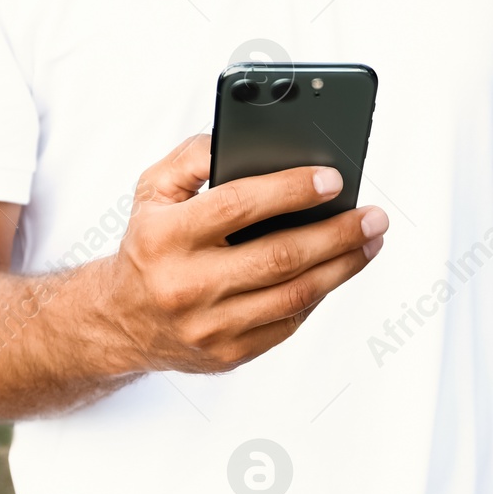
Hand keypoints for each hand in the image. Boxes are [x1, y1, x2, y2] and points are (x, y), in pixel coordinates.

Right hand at [105, 134, 387, 373]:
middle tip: (373, 215)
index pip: (239, 206)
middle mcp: (186, 285)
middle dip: (336, 233)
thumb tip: (243, 139)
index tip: (334, 179)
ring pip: (294, 295)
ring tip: (370, 241)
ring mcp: (209, 326)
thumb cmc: (149, 244)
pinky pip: (288, 322)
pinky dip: (319, 293)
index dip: (291, 191)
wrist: (120, 320)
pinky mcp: (229, 354)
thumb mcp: (153, 191)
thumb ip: (193, 156)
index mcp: (166, 236)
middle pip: (279, 256)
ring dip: (342, 266)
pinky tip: (338, 270)